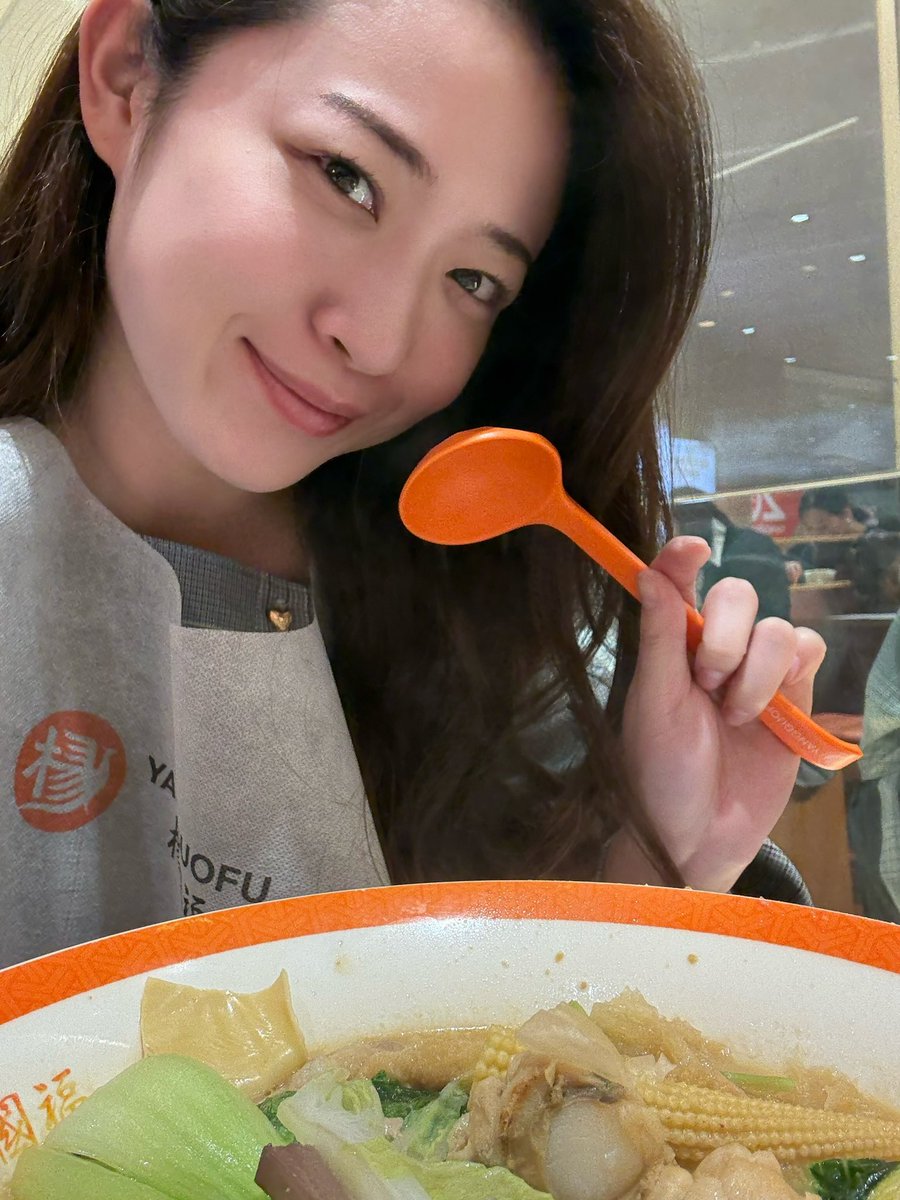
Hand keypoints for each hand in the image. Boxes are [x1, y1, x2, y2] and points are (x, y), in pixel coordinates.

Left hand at [608, 537, 825, 892]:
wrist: (699, 837)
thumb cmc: (660, 773)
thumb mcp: (652, 705)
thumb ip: (658, 638)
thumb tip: (651, 573)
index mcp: (669, 647)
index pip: (676, 583)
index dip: (682, 559)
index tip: (691, 549)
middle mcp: (713, 651)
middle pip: (736, 595)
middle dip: (725, 634)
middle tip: (706, 682)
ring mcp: (756, 673)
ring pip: (776, 626)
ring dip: (755, 670)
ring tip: (733, 715)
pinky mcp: (793, 698)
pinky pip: (807, 652)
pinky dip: (789, 673)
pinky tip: (768, 710)